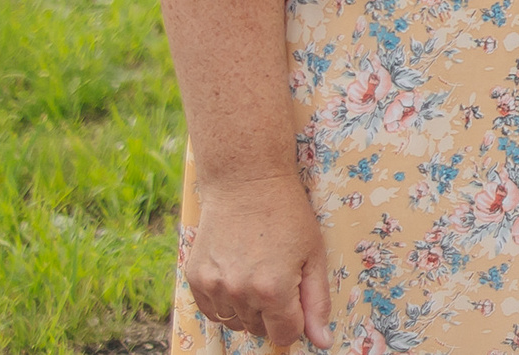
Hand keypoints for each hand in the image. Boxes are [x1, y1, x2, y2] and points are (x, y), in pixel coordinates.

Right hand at [183, 172, 331, 348]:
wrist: (245, 181)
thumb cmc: (287, 214)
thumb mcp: (314, 254)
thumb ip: (317, 303)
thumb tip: (322, 342)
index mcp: (273, 290)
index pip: (285, 336)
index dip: (295, 321)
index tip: (297, 299)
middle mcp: (240, 293)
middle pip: (260, 330)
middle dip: (273, 312)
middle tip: (278, 274)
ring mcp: (214, 286)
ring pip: (236, 322)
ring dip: (248, 308)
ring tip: (257, 270)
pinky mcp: (196, 278)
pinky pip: (213, 311)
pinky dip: (226, 302)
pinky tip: (237, 274)